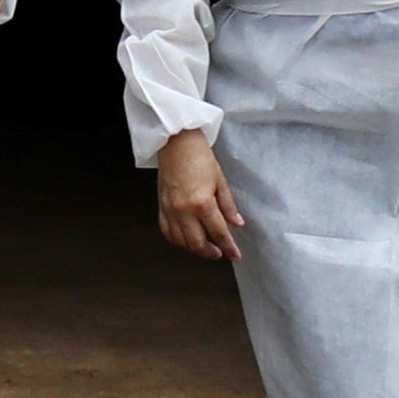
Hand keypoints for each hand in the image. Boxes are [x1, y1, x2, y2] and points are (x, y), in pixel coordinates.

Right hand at [152, 127, 244, 262]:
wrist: (176, 142)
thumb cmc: (198, 156)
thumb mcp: (220, 180)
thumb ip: (228, 205)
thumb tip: (237, 223)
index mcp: (202, 203)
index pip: (218, 233)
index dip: (228, 247)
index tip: (235, 254)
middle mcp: (184, 210)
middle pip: (198, 243)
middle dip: (211, 252)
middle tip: (220, 253)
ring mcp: (170, 210)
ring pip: (181, 242)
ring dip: (195, 249)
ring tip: (205, 247)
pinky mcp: (161, 207)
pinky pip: (167, 232)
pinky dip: (177, 240)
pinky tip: (186, 239)